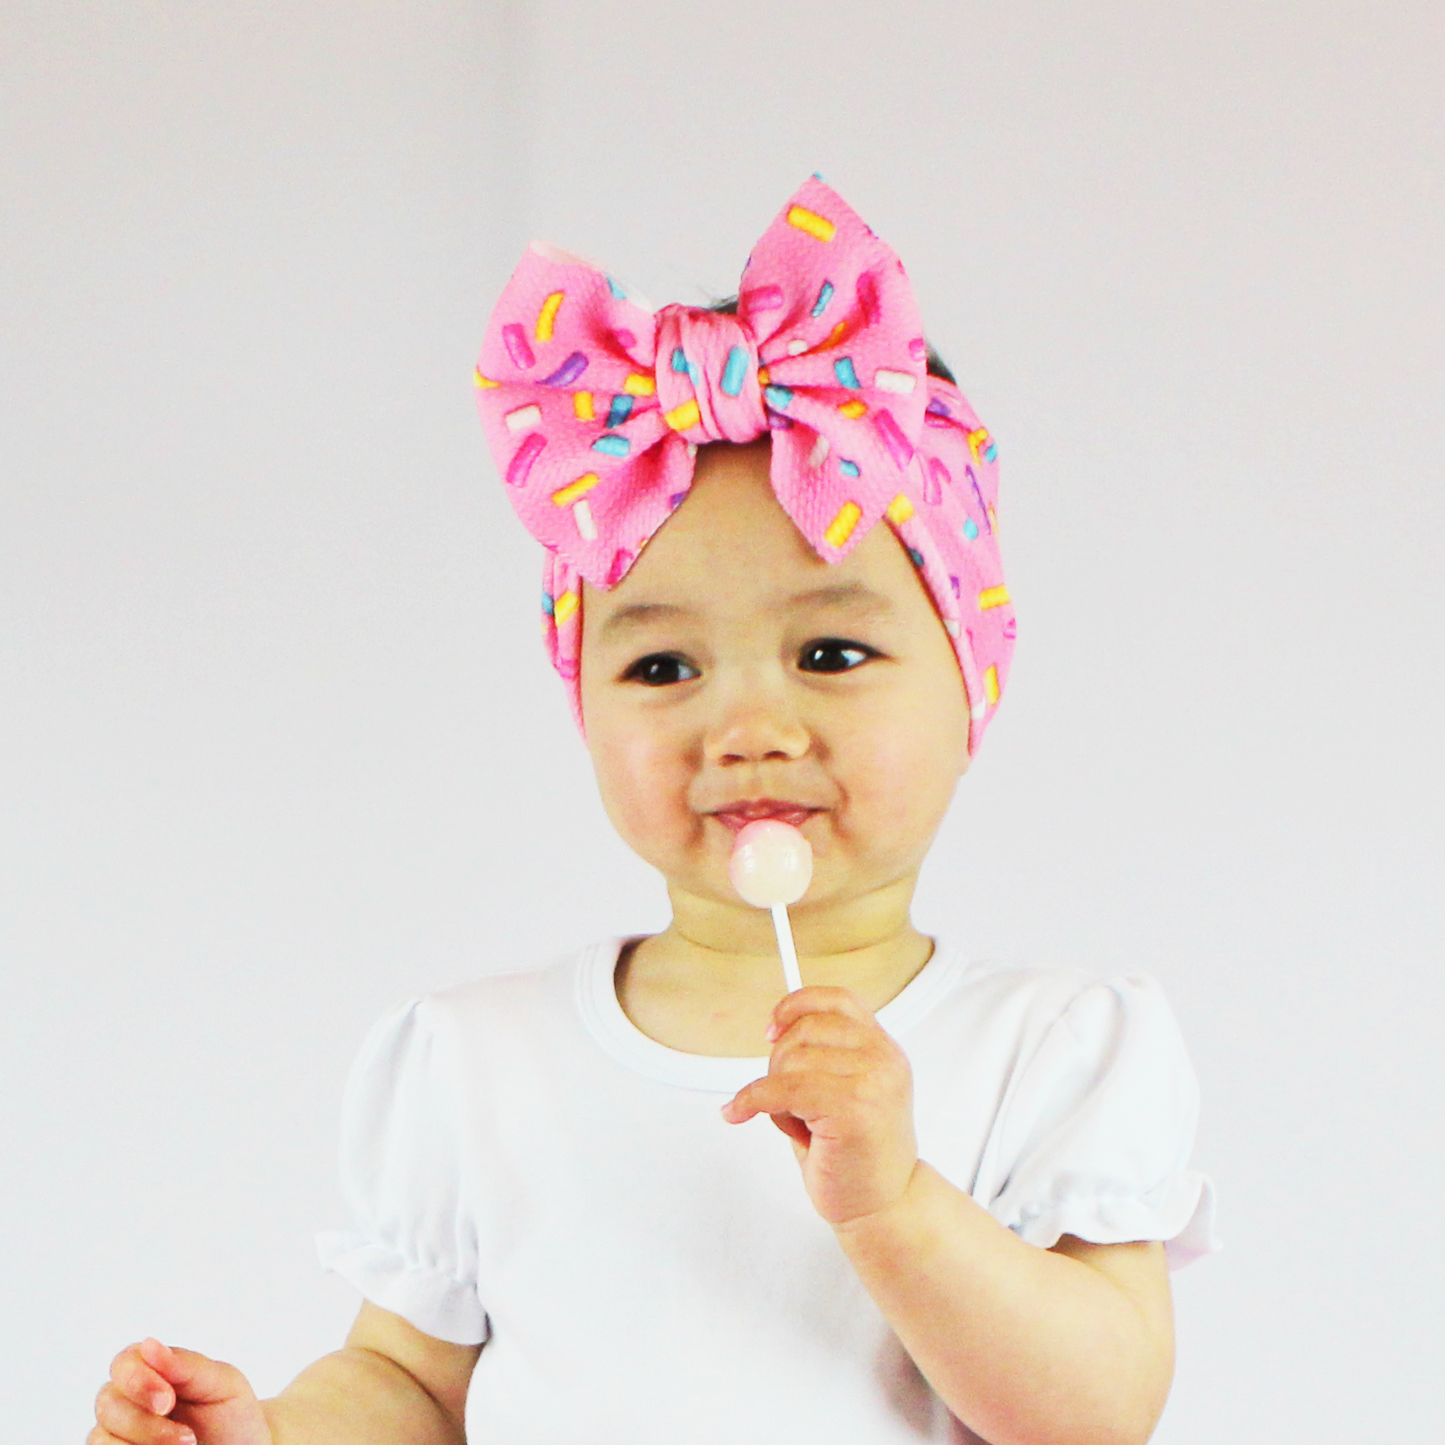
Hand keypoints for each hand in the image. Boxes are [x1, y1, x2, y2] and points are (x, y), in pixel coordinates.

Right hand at [91, 1338, 271, 1444]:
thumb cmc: (231, 1416)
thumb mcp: (221, 1385)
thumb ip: (186, 1365)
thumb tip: (148, 1343)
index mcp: (153, 1370)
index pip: (123, 1363)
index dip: (139, 1382)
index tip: (168, 1402)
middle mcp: (128, 1401)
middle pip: (107, 1404)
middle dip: (144, 1424)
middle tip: (187, 1439)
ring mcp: (119, 1435)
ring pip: (100, 1438)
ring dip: (141, 1444)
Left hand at [721, 986, 918, 1226]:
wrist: (886, 1208)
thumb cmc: (859, 1157)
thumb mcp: (848, 1092)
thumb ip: (825, 1058)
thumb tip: (778, 1030)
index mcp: (885, 1050)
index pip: (838, 1000)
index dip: (798, 1005)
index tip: (773, 1027)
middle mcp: (884, 1060)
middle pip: (805, 1030)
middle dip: (780, 1063)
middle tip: (786, 1101)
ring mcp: (871, 1082)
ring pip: (790, 1061)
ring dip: (776, 1092)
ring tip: (800, 1122)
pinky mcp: (851, 1108)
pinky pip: (779, 1090)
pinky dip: (750, 1100)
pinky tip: (738, 1113)